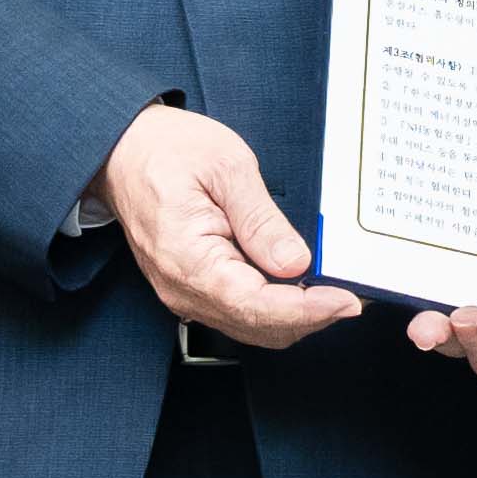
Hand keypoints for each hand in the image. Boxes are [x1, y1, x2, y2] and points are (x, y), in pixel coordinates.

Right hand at [97, 105, 360, 351]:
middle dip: (311, 317)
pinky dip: (276, 310)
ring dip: (297, 317)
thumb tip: (296, 263)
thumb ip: (261, 220)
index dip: (309, 309)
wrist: (122, 150)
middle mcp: (182, 288)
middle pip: (259, 326)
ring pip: (252, 327)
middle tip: (353, 296)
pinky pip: (240, 314)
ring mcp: (185, 293)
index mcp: (188, 258)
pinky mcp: (192, 289)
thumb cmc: (165, 150)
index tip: (346, 300)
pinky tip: (302, 289)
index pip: (257, 305)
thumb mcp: (226, 167)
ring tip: (335, 292)